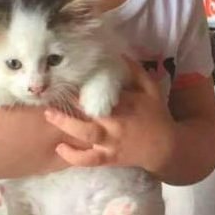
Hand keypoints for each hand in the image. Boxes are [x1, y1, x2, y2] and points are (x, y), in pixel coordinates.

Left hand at [44, 57, 176, 174]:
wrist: (166, 148)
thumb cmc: (157, 116)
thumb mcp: (152, 90)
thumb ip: (137, 72)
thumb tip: (120, 55)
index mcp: (126, 104)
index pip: (102, 91)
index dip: (84, 84)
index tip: (70, 76)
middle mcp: (116, 123)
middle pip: (90, 111)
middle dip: (70, 103)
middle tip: (52, 94)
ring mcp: (111, 142)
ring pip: (85, 134)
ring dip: (65, 125)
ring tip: (49, 115)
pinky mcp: (108, 158)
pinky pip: (88, 159)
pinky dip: (73, 156)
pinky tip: (60, 147)